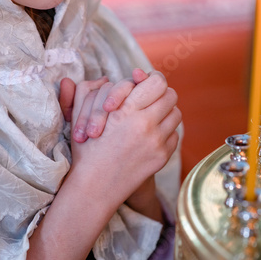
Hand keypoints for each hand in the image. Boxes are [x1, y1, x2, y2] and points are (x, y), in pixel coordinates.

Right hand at [70, 71, 180, 203]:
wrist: (95, 186)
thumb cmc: (86, 148)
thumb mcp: (84, 114)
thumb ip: (99, 88)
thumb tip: (134, 73)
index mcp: (126, 110)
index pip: (157, 82)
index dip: (153, 79)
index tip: (146, 83)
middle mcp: (145, 124)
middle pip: (171, 96)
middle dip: (161, 95)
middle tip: (150, 99)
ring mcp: (156, 142)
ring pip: (176, 114)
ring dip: (165, 112)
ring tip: (152, 116)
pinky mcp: (162, 156)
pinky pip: (174, 135)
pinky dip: (165, 132)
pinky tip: (151, 135)